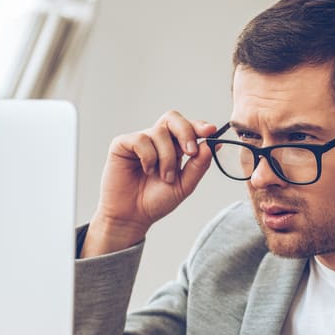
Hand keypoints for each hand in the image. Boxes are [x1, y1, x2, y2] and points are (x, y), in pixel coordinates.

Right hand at [82, 111, 216, 256]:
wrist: (133, 215)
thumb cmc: (156, 200)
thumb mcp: (184, 185)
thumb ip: (198, 166)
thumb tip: (210, 146)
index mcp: (174, 146)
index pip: (188, 127)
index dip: (199, 126)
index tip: (211, 131)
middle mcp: (158, 140)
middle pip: (173, 119)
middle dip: (186, 132)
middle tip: (190, 152)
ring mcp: (140, 140)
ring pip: (160, 133)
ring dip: (167, 157)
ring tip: (164, 176)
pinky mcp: (123, 144)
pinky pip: (141, 140)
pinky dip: (149, 157)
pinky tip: (147, 170)